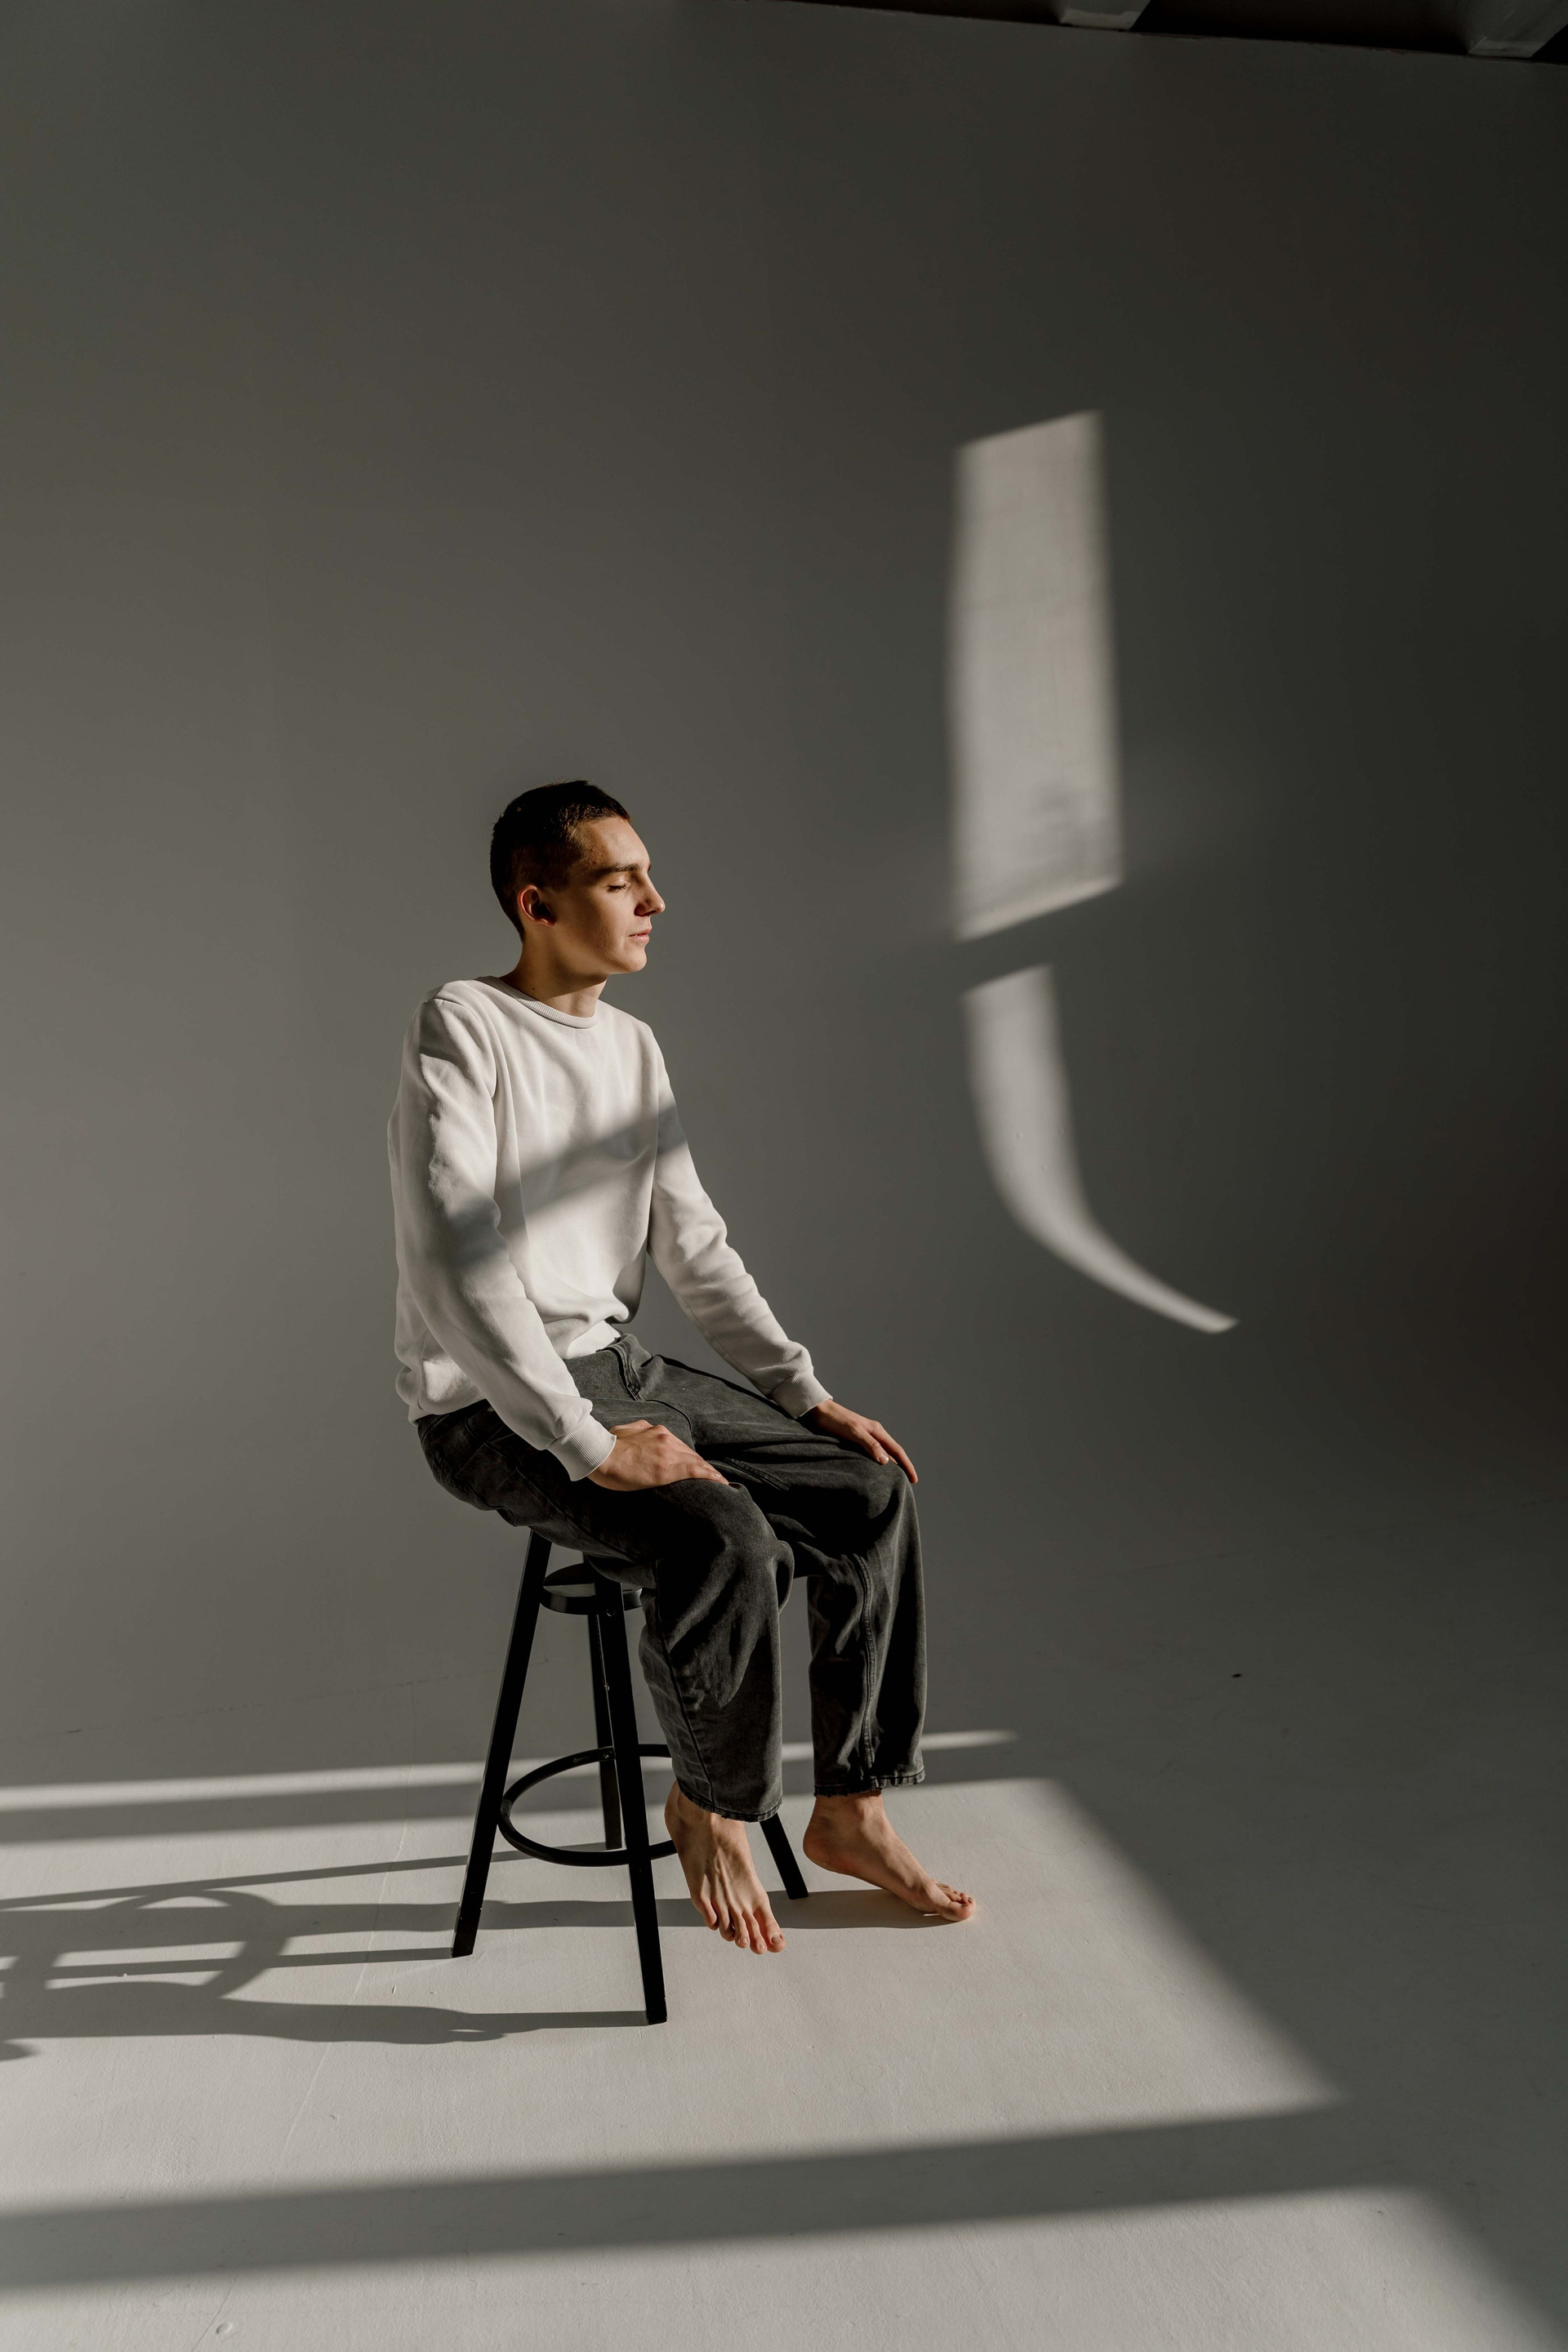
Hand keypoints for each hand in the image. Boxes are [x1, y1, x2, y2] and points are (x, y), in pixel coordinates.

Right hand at [588, 1419, 729, 1490]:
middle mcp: (665, 1439)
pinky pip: (696, 1471)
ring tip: (720, 1482)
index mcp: (655, 1431)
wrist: (598, 1454)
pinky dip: (710, 1476)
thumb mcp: (623, 1431)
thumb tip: (641, 1430)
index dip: (690, 1457)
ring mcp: (668, 1452)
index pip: (679, 1446)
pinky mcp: (667, 1468)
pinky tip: (720, 1483)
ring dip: (709, 1472)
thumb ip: (636, 1431)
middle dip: (701, 1466)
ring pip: (696, 1462)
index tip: (697, 1465)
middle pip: (690, 1454)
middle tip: (712, 1478)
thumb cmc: (606, 1447)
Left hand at [802, 1399, 916, 1483]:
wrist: (819, 1411)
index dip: (907, 1465)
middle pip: (893, 1453)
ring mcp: (865, 1437)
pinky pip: (871, 1454)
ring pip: (883, 1454)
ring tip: (894, 1481)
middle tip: (907, 1484)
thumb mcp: (854, 1432)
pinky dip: (877, 1464)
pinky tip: (875, 1471)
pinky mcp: (855, 1441)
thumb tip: (886, 1462)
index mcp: (877, 1431)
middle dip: (902, 1467)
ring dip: (890, 1466)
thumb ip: (870, 1445)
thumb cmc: (835, 1420)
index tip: (914, 1479)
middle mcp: (874, 1434)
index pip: (897, 1450)